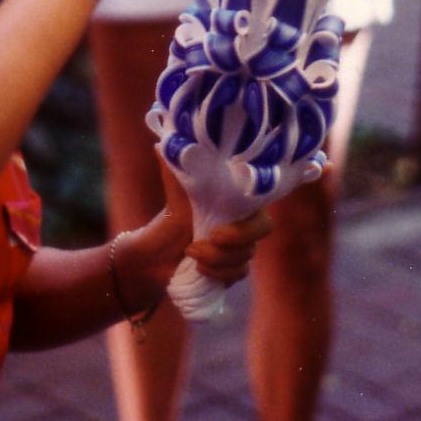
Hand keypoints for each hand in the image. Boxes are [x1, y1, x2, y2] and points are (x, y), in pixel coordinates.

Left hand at [155, 159, 270, 287]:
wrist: (158, 254)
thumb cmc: (172, 214)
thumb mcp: (175, 190)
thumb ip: (174, 169)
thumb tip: (161, 145)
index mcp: (237, 198)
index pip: (261, 202)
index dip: (248, 220)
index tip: (218, 229)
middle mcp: (245, 221)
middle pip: (262, 231)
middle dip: (237, 239)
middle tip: (210, 239)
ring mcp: (242, 247)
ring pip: (247, 256)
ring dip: (218, 259)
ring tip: (191, 253)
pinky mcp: (234, 268)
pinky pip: (239, 274)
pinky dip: (219, 275)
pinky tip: (199, 269)